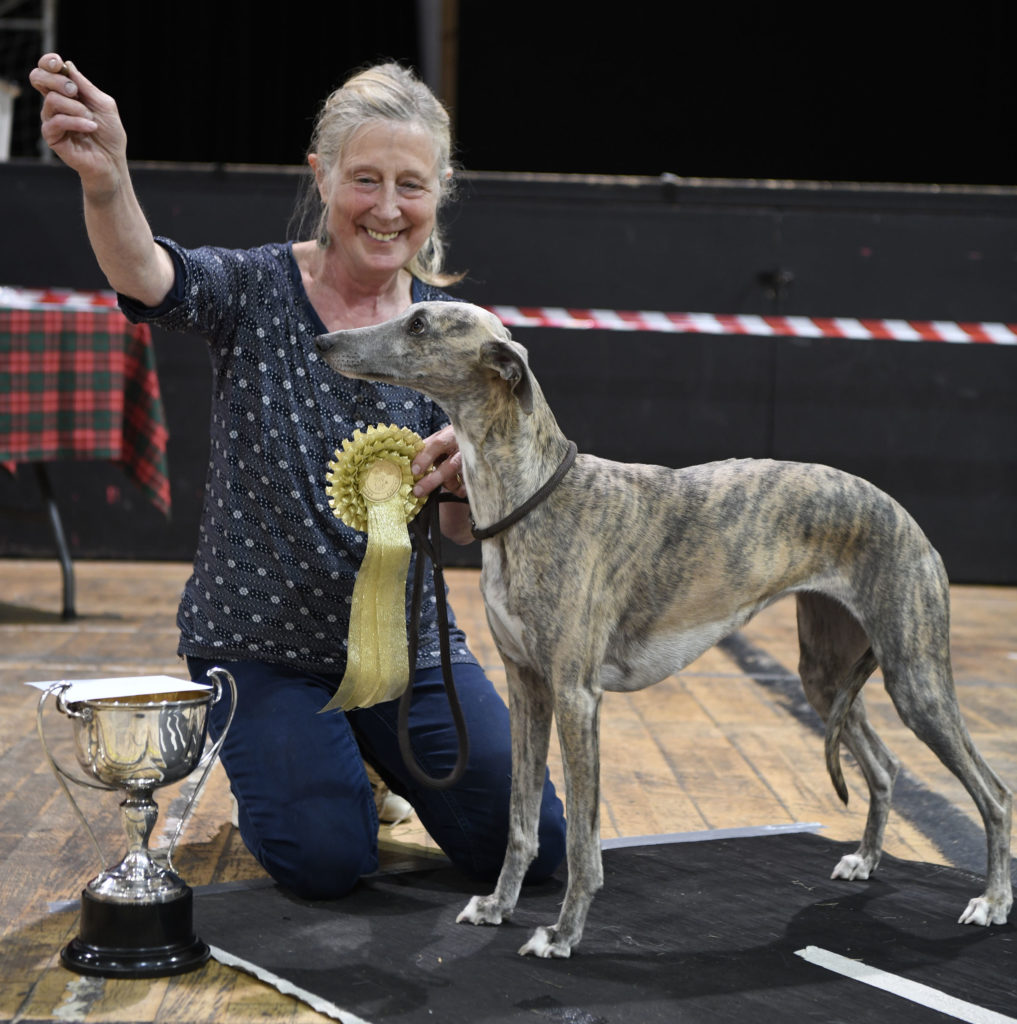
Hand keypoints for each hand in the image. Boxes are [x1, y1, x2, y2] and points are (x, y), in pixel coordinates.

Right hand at [29, 54, 126, 194]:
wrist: (113, 162)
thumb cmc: (110, 134)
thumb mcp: (104, 105)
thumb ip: (86, 86)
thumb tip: (68, 66)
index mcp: (65, 94)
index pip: (46, 71)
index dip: (48, 62)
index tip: (58, 63)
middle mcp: (54, 105)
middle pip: (38, 78)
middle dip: (57, 80)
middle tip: (75, 92)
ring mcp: (51, 120)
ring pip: (52, 100)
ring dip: (76, 108)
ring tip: (92, 119)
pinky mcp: (52, 137)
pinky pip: (57, 121)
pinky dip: (77, 122)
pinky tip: (90, 127)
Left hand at [413, 425, 473, 543]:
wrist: (477, 430)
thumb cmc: (454, 437)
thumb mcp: (440, 436)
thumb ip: (427, 447)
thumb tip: (408, 460)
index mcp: (450, 435)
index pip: (437, 444)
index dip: (425, 457)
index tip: (415, 470)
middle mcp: (463, 446)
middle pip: (449, 466)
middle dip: (433, 480)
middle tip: (418, 491)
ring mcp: (473, 458)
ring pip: (460, 476)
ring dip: (450, 485)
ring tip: (442, 492)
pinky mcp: (479, 468)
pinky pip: (470, 482)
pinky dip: (463, 489)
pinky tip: (460, 492)